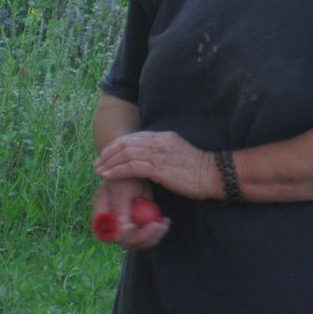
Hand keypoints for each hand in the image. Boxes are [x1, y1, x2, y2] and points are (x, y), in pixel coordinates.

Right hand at [92, 179, 169, 248]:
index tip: (134, 226)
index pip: (108, 236)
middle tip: (157, 226)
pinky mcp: (138, 227)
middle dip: (143, 237)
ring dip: (153, 237)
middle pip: (125, 242)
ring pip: (138, 242)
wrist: (136, 170)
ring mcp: (126, 228)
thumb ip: (120, 208)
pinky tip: (165, 221)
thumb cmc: (125, 177)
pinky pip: (147, 236)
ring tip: (164, 224)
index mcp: (102, 218)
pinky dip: (157, 231)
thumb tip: (123, 229)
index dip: (122, 236)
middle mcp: (112, 227)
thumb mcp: (121, 190)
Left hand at [94, 131, 218, 200]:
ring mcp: (159, 153)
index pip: (134, 137)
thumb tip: (150, 161)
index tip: (108, 156)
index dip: (117, 146)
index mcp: (164, 137)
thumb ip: (163, 153)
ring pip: (125, 153)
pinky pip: (130, 166)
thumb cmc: (199, 170)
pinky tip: (108, 176)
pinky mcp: (158, 167)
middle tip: (98, 163)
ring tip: (99, 170)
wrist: (214, 175)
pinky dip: (116, 171)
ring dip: (109, 162)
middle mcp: (159, 142)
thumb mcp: (179, 154)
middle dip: (109, 153)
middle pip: (126, 143)